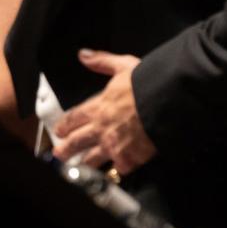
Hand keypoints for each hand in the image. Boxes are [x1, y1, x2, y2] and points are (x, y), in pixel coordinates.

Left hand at [51, 50, 157, 175]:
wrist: (168, 103)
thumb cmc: (146, 83)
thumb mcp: (123, 66)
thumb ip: (102, 62)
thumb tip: (83, 55)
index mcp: (97, 107)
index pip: (74, 118)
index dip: (64, 125)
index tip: (58, 131)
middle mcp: (101, 128)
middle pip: (77, 142)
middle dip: (66, 149)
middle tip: (59, 154)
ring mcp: (114, 146)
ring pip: (93, 159)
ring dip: (85, 163)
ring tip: (79, 168)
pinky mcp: (129, 159)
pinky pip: (119, 169)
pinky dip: (116, 171)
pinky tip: (113, 173)